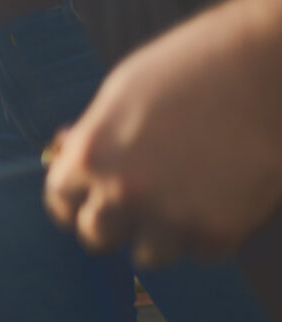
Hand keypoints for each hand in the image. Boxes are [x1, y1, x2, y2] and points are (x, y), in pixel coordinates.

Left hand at [43, 0, 281, 267]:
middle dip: (112, 223)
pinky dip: (207, 233)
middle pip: (96, 236)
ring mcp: (171, 217)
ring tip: (182, 201)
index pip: (61, 201)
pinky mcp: (220, 231)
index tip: (88, 202)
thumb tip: (68, 155)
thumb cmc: (192, 66)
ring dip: (160, 235)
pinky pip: (201, 252)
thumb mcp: (121, 93)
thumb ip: (94, 135)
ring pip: (148, 254)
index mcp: (89, 156)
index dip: (75, 201)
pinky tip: (220, 198)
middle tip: (134, 207)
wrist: (265, 66)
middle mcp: (122, 193)